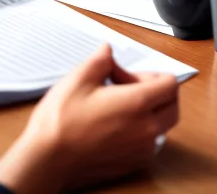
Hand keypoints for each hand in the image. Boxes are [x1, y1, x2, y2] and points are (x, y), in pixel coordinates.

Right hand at [0, 44, 178, 193]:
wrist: (44, 162)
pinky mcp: (131, 165)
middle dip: (156, 93)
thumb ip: (101, 59)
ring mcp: (140, 150)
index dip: (150, 74)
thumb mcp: (80, 78)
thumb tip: (108, 51)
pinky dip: (140, 132)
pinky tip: (114, 126)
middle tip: (127, 89)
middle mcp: (146, 129)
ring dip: (149, 112)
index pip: (171, 84)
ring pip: (162, 126)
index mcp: (138, 104)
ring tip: (118, 107)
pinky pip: (149, 144)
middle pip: (172, 105)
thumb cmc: (60, 123)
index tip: (126, 76)